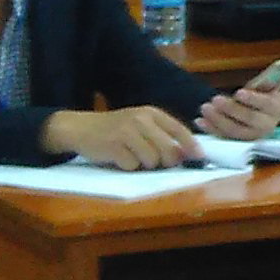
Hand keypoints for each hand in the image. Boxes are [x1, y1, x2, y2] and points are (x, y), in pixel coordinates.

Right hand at [45, 105, 197, 169]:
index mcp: (151, 113)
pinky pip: (132, 166)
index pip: (179, 129)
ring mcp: (126, 132)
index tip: (200, 158)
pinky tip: (118, 157)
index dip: (192, 146)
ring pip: (151, 160)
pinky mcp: (113, 146)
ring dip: (144, 164)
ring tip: (131, 155)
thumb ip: (161, 134)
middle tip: (155, 162)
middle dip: (167, 162)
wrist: (80, 127)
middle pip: (169, 150)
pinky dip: (127, 166)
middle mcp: (140, 119)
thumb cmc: (115, 129)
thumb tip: (186, 154)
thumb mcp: (140, 124)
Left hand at [196, 84, 279, 141]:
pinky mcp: (238, 144)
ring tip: (205, 107)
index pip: (267, 105)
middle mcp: (268, 126)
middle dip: (231, 110)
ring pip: (235, 132)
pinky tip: (200, 121)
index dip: (253, 99)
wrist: (253, 114)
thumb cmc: (261, 97)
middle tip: (215, 99)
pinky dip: (211, 130)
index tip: (239, 92)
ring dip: (218, 120)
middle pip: (250, 120)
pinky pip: (223, 139)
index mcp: (277, 110)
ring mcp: (252, 138)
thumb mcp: (270, 85)